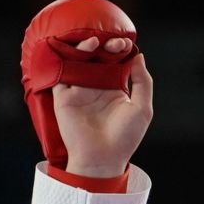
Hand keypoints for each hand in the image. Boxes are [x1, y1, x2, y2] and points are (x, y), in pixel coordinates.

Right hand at [52, 37, 152, 178]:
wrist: (102, 159)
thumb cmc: (124, 138)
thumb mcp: (142, 108)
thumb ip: (143, 81)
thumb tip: (138, 55)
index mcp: (114, 88)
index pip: (115, 61)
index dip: (120, 49)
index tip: (125, 44)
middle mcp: (96, 86)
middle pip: (97, 57)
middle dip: (104, 46)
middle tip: (112, 44)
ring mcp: (79, 91)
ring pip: (78, 61)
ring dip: (84, 49)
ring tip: (93, 43)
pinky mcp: (63, 97)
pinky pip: (60, 74)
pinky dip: (64, 60)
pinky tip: (75, 52)